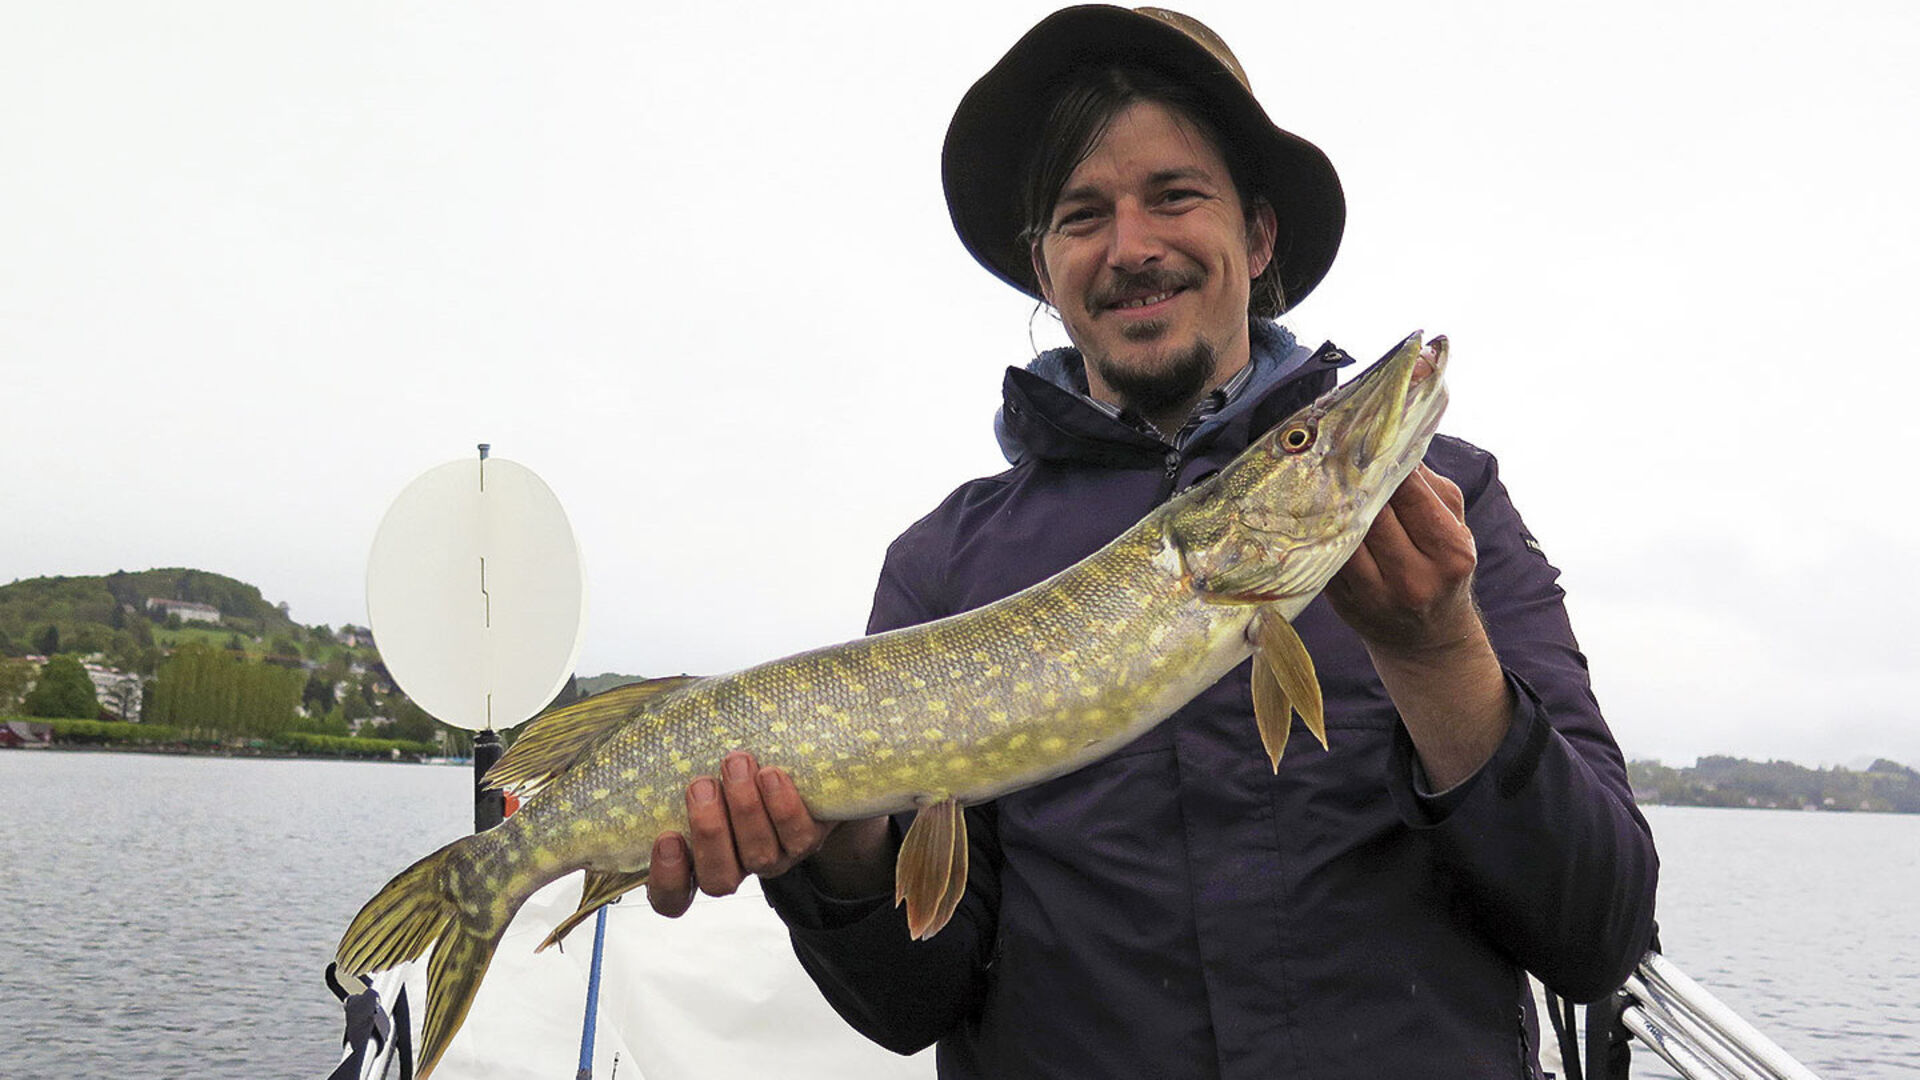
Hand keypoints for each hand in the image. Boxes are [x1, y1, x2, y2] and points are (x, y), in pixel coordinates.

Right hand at [646, 751, 890, 915]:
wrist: (803, 760)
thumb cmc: (734, 759)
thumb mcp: (698, 759)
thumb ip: (674, 756)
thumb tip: (647, 727)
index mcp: (696, 858)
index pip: (672, 897)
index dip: (666, 879)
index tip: (666, 838)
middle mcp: (736, 866)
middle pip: (718, 879)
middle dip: (709, 832)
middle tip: (701, 785)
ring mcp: (774, 857)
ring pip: (759, 857)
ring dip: (745, 810)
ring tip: (737, 763)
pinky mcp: (809, 840)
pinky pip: (799, 836)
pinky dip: (783, 805)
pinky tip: (772, 773)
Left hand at [1327, 464, 1511, 788]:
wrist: (1426, 638)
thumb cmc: (1441, 568)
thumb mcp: (1454, 528)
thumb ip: (1429, 488)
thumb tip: (1391, 444)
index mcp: (1450, 553)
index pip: (1409, 496)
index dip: (1383, 464)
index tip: (1364, 438)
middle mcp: (1414, 579)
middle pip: (1371, 514)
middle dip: (1351, 480)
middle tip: (1332, 448)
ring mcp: (1375, 595)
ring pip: (1341, 535)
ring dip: (1327, 503)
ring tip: (1317, 473)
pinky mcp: (1343, 603)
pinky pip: (1324, 556)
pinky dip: (1316, 530)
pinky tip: (1309, 507)